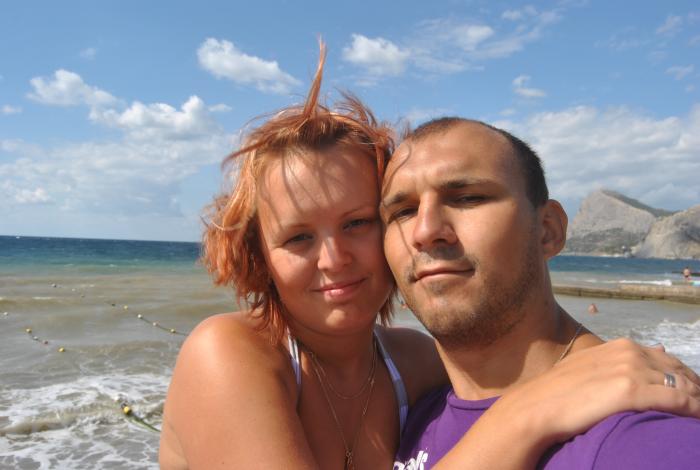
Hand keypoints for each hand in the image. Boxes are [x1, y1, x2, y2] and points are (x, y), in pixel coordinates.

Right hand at [496, 338, 699, 445]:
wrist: (537, 407)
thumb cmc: (559, 393)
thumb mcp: (590, 367)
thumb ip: (621, 361)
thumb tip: (659, 350)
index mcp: (621, 346)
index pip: (668, 361)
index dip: (685, 379)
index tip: (693, 396)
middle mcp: (630, 353)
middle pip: (681, 371)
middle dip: (696, 389)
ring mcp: (631, 370)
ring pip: (684, 386)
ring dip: (698, 401)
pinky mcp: (632, 391)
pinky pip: (678, 401)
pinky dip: (695, 411)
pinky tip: (699, 420)